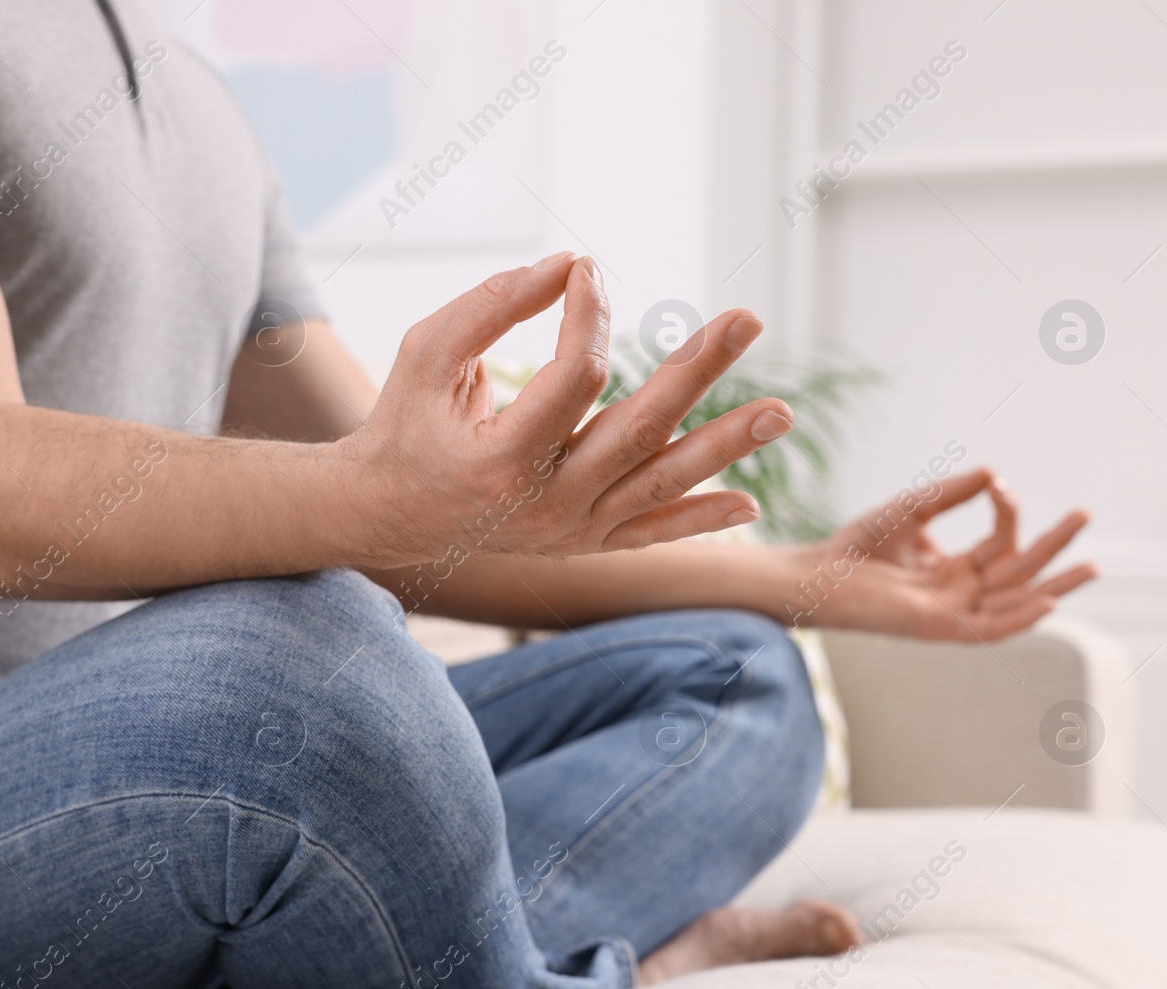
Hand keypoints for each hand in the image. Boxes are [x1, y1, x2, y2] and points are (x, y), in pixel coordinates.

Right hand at [342, 252, 797, 564]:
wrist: (387, 517)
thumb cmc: (406, 422)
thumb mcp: (428, 352)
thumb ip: (492, 305)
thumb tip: (570, 266)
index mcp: (502, 457)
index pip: (576, 375)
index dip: (590, 314)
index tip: (586, 271)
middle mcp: (544, 503)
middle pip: (637, 430)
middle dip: (695, 371)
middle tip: (747, 319)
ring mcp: (570, 531)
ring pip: (658, 485)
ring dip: (722, 447)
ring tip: (780, 412)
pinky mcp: (583, 543)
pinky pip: (650, 534)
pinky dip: (699, 521)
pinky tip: (748, 503)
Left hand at [790, 469, 1096, 640]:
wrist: (819, 572)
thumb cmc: (858, 544)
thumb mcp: (912, 509)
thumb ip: (951, 493)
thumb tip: (993, 472)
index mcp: (955, 567)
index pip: (1001, 541)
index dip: (1007, 512)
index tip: (999, 484)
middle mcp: (960, 592)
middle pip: (1021, 571)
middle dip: (1055, 546)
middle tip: (1086, 514)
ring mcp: (953, 611)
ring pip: (1016, 602)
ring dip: (1055, 585)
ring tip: (1094, 565)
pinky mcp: (939, 629)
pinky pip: (989, 630)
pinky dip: (1019, 618)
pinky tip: (1048, 601)